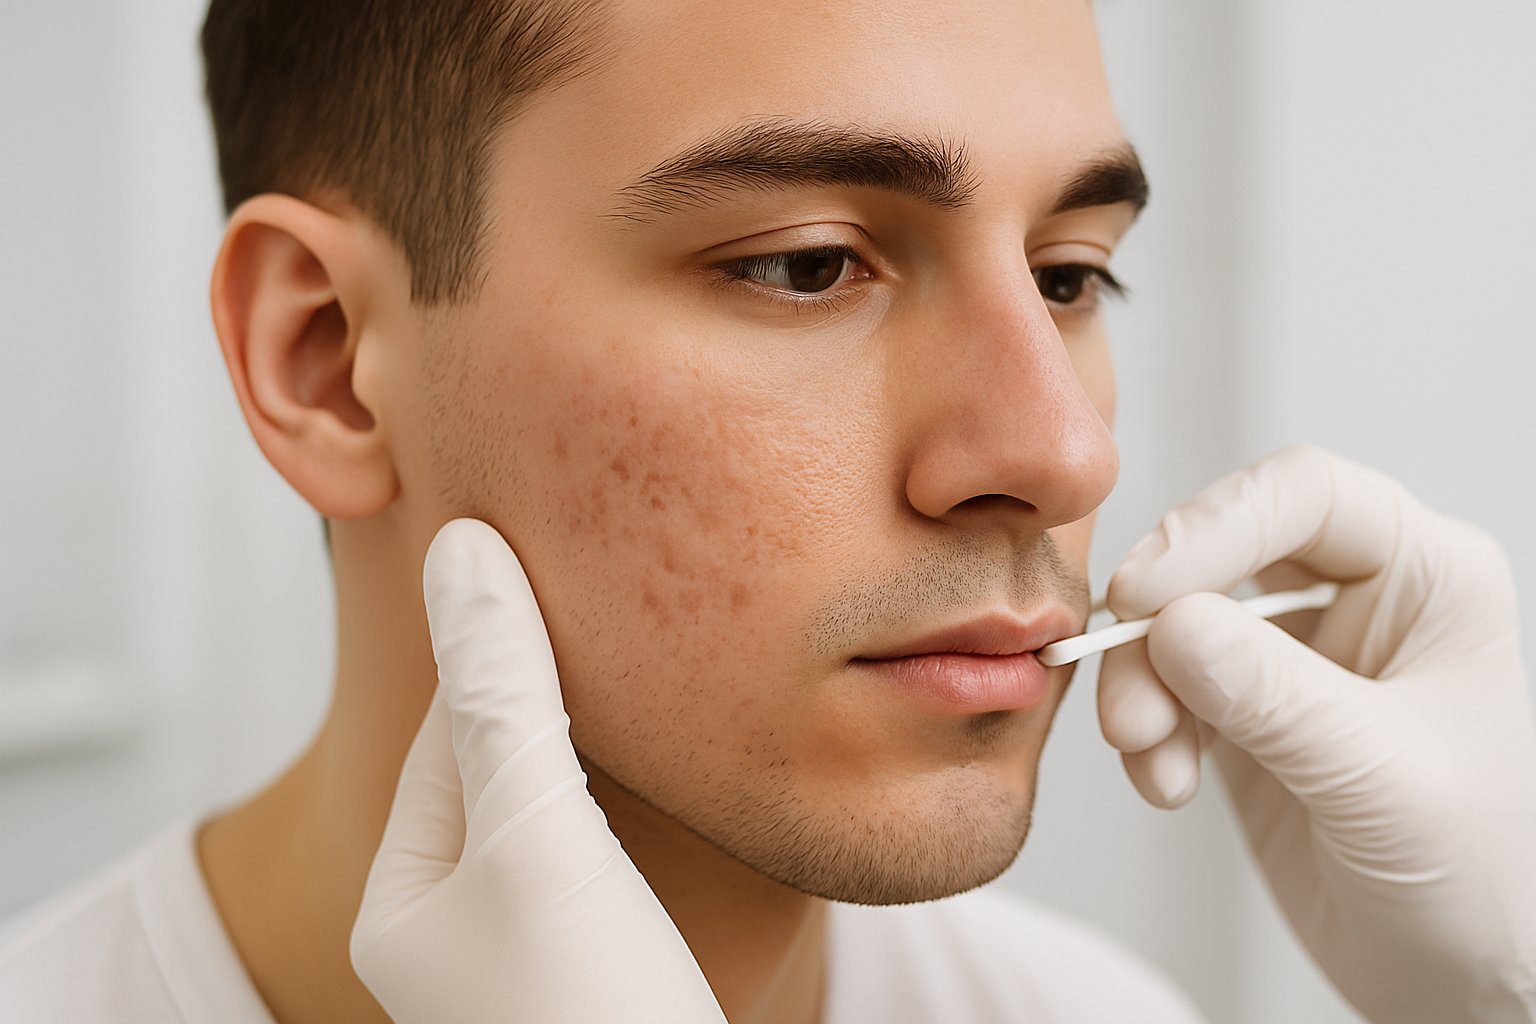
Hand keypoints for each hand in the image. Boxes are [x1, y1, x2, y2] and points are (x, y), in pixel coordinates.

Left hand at [349, 518, 727, 1023]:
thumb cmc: (592, 1012)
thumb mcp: (536, 836)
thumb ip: (506, 695)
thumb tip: (464, 551)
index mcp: (403, 902)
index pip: (446, 735)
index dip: (498, 647)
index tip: (543, 559)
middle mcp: (458, 929)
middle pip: (499, 766)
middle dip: (549, 690)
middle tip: (610, 592)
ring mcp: (532, 951)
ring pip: (559, 807)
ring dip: (597, 740)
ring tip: (651, 662)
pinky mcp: (601, 965)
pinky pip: (606, 852)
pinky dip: (636, 799)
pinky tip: (682, 765)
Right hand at [1096, 444, 1535, 1022]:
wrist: (1466, 986)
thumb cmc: (1484, 879)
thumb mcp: (1383, 779)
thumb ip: (1275, 696)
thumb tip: (1167, 623)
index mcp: (1426, 576)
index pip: (1306, 496)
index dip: (1216, 526)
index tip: (1143, 593)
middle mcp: (1355, 601)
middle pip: (1218, 556)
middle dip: (1158, 628)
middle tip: (1128, 704)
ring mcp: (1293, 660)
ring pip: (1175, 626)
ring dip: (1143, 690)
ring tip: (1151, 762)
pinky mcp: (1244, 718)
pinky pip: (1164, 691)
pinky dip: (1148, 736)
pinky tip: (1168, 788)